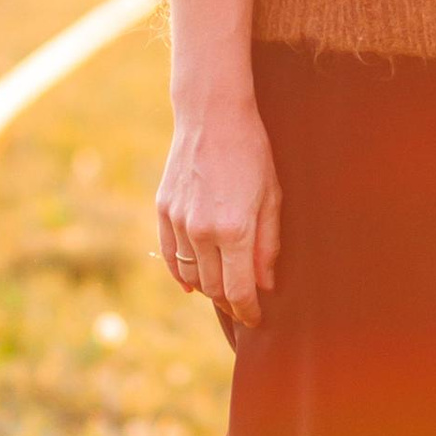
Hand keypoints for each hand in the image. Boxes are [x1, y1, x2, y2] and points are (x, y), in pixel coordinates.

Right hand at [156, 93, 281, 328]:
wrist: (212, 117)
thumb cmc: (252, 154)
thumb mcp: (272, 198)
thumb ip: (268, 245)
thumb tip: (265, 284)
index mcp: (235, 230)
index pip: (239, 288)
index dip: (248, 309)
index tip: (255, 318)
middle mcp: (203, 230)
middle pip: (214, 287)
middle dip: (230, 303)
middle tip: (243, 307)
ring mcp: (179, 221)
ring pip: (192, 275)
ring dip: (209, 290)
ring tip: (224, 293)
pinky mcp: (164, 211)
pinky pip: (171, 256)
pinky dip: (181, 274)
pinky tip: (192, 284)